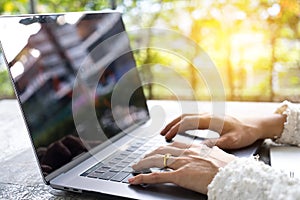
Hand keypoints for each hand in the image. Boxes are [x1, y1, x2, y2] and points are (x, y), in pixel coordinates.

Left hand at [129, 142, 234, 193]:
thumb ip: (210, 151)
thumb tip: (210, 150)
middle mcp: (186, 152)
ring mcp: (182, 163)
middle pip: (161, 150)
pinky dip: (143, 177)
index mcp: (195, 147)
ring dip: (142, 164)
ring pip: (156, 160)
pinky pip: (157, 175)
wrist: (235, 176)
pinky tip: (135, 179)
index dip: (161, 148)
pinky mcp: (180, 175)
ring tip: (135, 167)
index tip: (155, 151)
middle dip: (148, 154)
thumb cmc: (229, 168)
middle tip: (141, 159)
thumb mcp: (218, 155)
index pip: (172, 145)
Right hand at [160, 113, 285, 148]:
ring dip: (175, 122)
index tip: (167, 136)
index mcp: (211, 120)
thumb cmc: (245, 132)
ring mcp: (208, 115)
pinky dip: (182, 122)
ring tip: (167, 130)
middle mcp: (207, 115)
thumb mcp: (232, 140)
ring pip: (187, 116)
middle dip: (171, 124)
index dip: (176, 129)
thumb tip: (200, 147)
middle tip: (162, 133)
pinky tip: (180, 128)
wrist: (254, 125)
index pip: (188, 122)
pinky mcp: (210, 118)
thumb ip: (216, 143)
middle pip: (184, 117)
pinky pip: (192, 117)